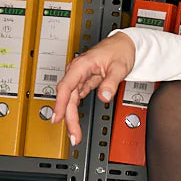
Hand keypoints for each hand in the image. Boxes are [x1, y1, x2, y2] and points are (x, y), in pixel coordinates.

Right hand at [51, 31, 136, 146]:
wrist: (124, 44)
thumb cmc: (120, 51)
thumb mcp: (119, 67)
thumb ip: (111, 83)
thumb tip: (104, 96)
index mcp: (81, 65)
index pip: (66, 87)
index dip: (59, 104)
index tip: (57, 118)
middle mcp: (76, 71)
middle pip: (67, 98)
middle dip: (68, 118)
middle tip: (73, 136)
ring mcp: (79, 77)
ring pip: (70, 100)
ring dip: (71, 117)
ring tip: (74, 134)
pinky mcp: (83, 82)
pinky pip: (75, 98)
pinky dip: (74, 110)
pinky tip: (75, 122)